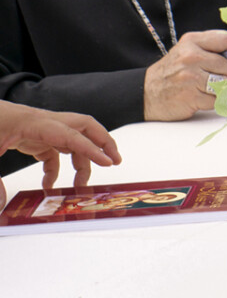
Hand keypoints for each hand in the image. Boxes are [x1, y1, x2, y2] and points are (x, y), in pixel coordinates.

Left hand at [0, 103, 121, 197]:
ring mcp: (36, 128)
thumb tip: (1, 205)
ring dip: (81, 159)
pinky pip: (53, 150)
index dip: (92, 149)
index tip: (109, 162)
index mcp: (33, 122)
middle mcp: (41, 122)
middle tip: (115, 160)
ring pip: (71, 138)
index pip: (71, 135)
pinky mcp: (29, 136)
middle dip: (102, 141)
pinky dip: (57, 166)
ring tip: (81, 183)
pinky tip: (49, 184)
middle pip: (83, 125)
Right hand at [143, 30, 226, 120]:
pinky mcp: (191, 96)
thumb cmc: (172, 72)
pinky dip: (218, 101)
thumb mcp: (188, 51)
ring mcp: (191, 77)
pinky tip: (209, 98)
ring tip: (221, 89)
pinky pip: (217, 99)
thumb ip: (212, 51)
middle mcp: (191, 56)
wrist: (145, 93)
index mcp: (192, 41)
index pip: (226, 39)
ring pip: (225, 82)